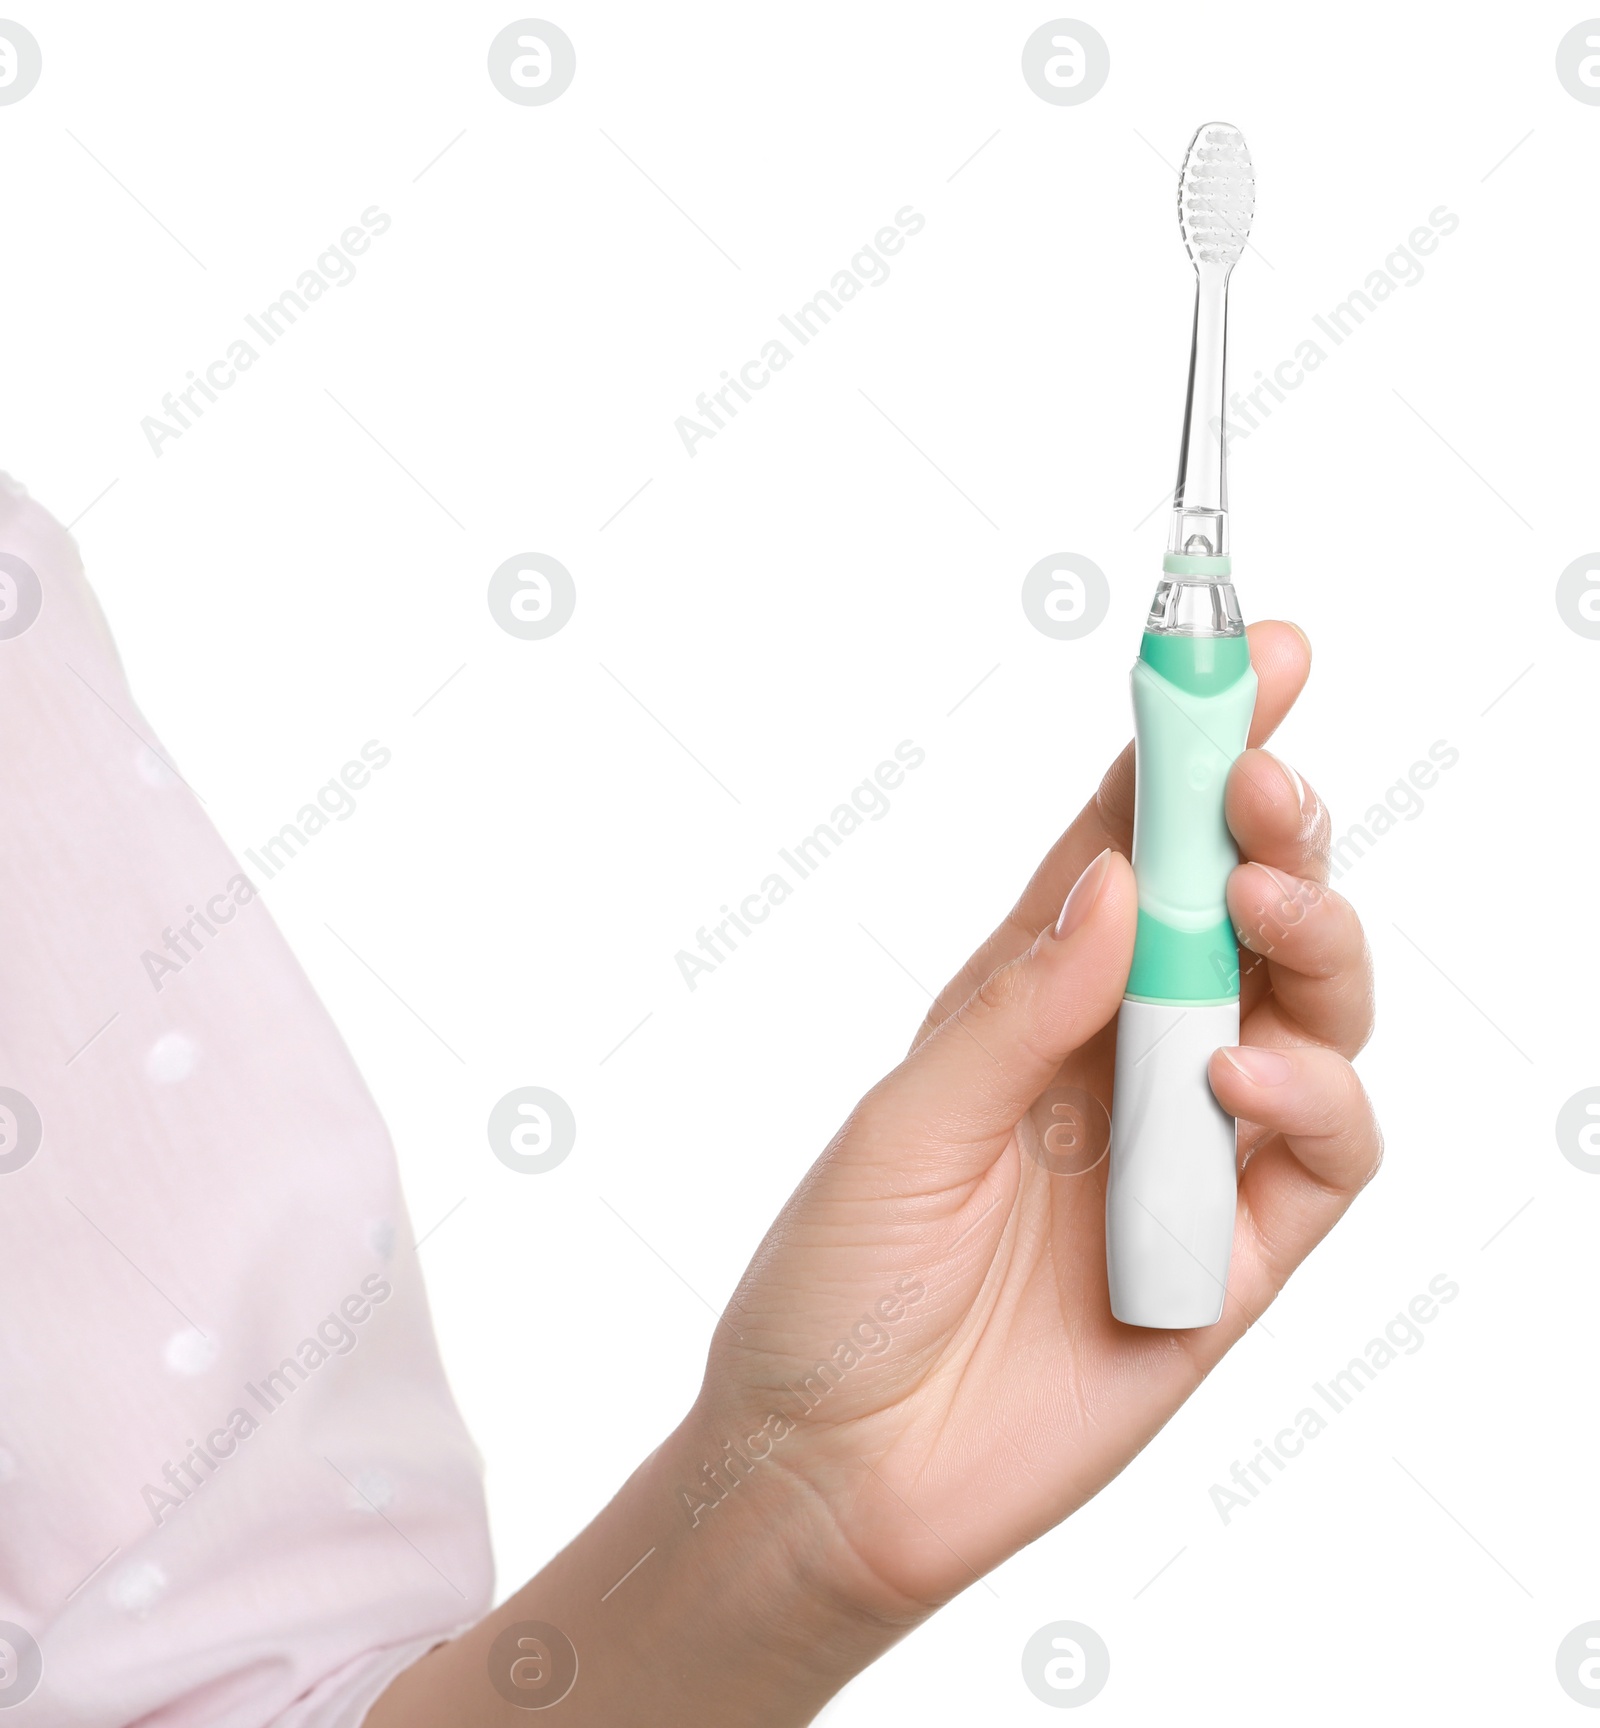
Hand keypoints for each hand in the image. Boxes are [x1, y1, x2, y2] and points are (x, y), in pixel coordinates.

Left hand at [368, 620, 1380, 1725]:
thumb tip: (1121, 877)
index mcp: (1035, 998)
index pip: (1133, 845)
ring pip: (1313, 1011)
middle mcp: (1126, 1055)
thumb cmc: (840, 1284)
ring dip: (1311, 941)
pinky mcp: (1240, 1252)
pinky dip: (1309, 1101)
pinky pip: (1324, 1153)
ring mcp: (1192, 1148)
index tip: (1245, 651)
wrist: (838, 1475)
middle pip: (1242, 909)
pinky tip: (1239, 1084)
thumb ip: (1020, 1006)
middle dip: (1272, 824)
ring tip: (1261, 912)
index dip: (1190, 746)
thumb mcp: (906, 1124)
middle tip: (1265, 773)